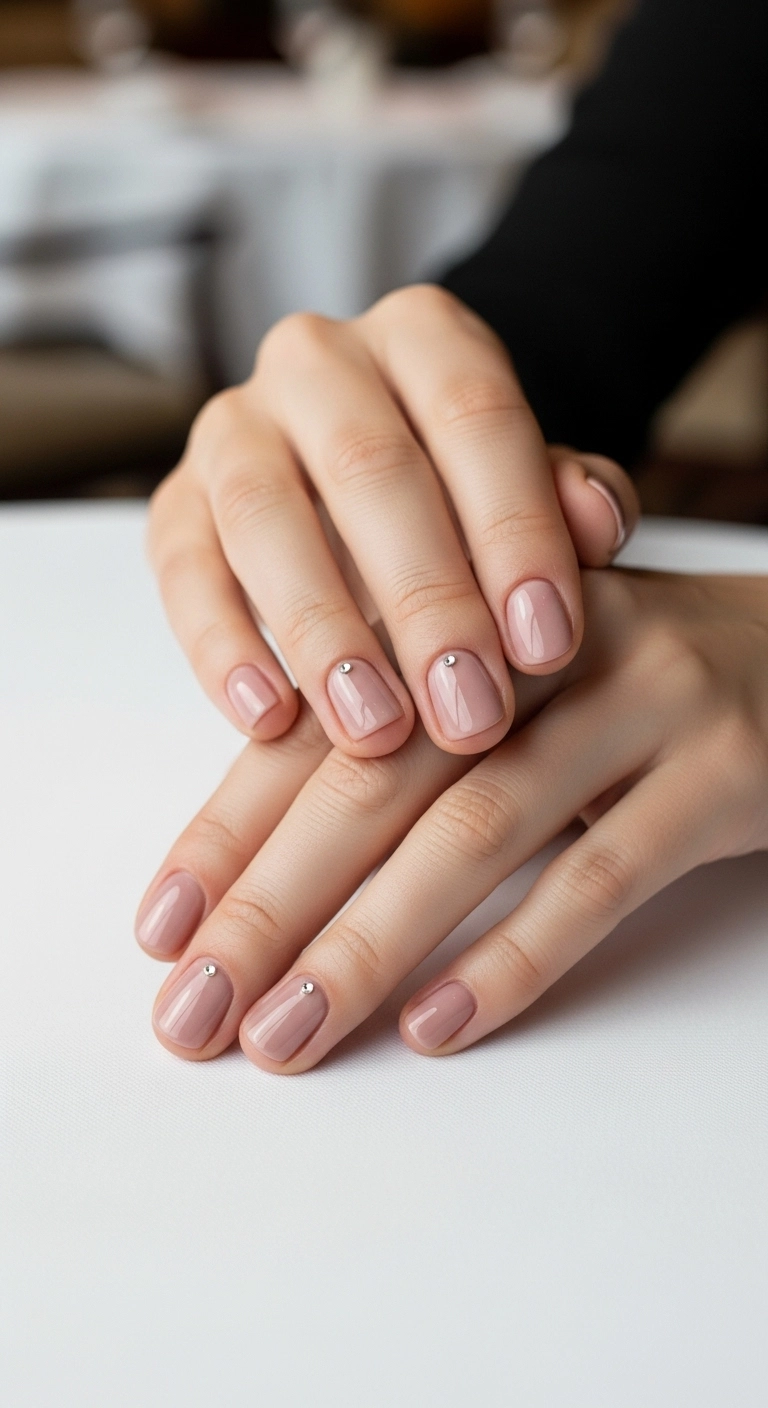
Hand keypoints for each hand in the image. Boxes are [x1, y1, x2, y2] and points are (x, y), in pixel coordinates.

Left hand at [137, 568, 767, 1066]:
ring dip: (367, 946)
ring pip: (477, 832)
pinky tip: (436, 1026)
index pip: (323, 725)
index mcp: (467, 612)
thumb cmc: (630, 688)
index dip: (232, 828)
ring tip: (285, 1036)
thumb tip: (271, 869)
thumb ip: (410, 742)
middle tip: (195, 1010)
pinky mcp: (721, 773)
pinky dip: (512, 957)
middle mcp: (541, 642)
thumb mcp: (509, 688)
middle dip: (272, 903)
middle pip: (378, 778)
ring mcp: (640, 701)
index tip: (162, 930)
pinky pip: (601, 877)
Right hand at [148, 285, 636, 756]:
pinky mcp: (177, 502)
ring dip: (322, 632)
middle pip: (368, 468)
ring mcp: (234, 426)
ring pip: (264, 516)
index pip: (474, 415)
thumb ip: (572, 500)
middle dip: (425, 601)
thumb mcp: (535, 487)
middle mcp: (317, 360)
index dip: (513, 530)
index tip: (545, 645)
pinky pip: (183, 568)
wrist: (374, 487)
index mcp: (422, 335)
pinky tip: (268, 718)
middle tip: (469, 712)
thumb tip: (596, 522)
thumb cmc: (470, 494)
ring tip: (375, 730)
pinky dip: (221, 647)